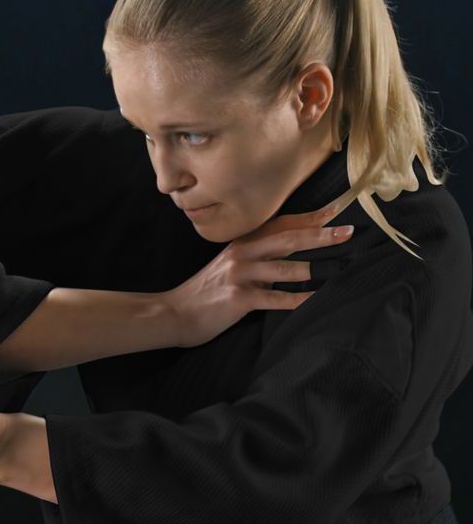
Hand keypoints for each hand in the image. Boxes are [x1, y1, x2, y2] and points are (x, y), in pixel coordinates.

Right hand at [165, 201, 352, 348]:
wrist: (174, 314)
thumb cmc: (206, 293)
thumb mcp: (229, 267)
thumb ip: (257, 258)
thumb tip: (292, 256)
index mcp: (241, 243)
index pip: (280, 224)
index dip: (310, 217)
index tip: (337, 209)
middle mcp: (241, 254)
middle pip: (287, 239)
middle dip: (320, 235)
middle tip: (348, 231)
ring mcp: (240, 275)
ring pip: (285, 268)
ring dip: (316, 268)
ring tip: (343, 267)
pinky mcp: (239, 298)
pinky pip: (277, 298)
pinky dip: (300, 299)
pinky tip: (318, 299)